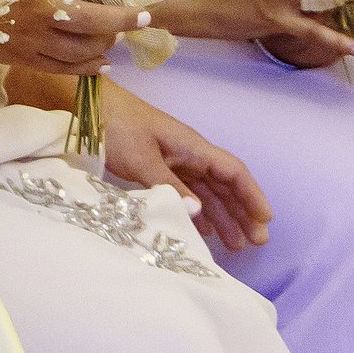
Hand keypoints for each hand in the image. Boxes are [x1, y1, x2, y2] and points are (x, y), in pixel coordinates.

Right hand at [0, 0, 145, 74]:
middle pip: (101, 17)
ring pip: (87, 46)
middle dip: (129, 17)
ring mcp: (37, 36)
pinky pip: (67, 67)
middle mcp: (46, 5)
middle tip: (144, 15)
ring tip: (117, 36)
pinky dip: (90, 66)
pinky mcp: (26, 57)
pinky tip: (103, 63)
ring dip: (108, 42)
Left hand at [98, 83, 271, 251]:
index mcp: (193, 147)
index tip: (265, 220)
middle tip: (257, 242)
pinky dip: (197, 211)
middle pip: (225, 185)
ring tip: (235, 245)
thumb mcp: (142, 160)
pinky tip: (202, 230)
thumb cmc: (116, 127)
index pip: (233, 172)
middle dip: (243, 212)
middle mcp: (190, 153)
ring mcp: (175, 159)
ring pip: (207, 191)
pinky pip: (187, 191)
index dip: (251, 195)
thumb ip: (170, 186)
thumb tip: (198, 213)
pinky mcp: (158, 165)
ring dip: (222, 216)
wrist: (88, 107)